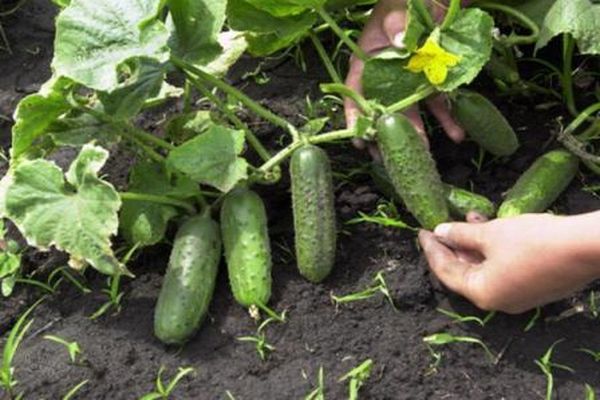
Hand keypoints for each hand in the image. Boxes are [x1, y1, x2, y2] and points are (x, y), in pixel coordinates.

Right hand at [345, 0, 464, 151]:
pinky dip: (449, 119)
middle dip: (388, 136)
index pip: (356, 93)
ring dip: (418, 135)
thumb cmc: (404, 0)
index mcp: (368, 62)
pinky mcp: (433, 80)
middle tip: (390, 159)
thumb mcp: (396, 9)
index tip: (360, 139)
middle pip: (384, 111)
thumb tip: (399, 44)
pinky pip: (440, 103)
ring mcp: (410, 81)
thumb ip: (396, 24)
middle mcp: (386, 77)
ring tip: (424, 155)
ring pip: (412, 113)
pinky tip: (458, 134)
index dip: (356, 117)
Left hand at [418, 213, 599, 313]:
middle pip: (464, 272)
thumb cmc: (532, 241)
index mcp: (482, 293)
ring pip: (485, 268)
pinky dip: (492, 249)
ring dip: (474, 244)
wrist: (586, 248)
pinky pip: (503, 268)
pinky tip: (491, 226)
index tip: (422, 231)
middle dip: (453, 246)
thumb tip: (441, 233)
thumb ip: (462, 235)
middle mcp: (498, 301)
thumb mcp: (492, 234)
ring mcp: (518, 296)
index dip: (432, 250)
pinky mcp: (535, 286)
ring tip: (467, 219)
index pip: (446, 272)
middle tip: (441, 225)